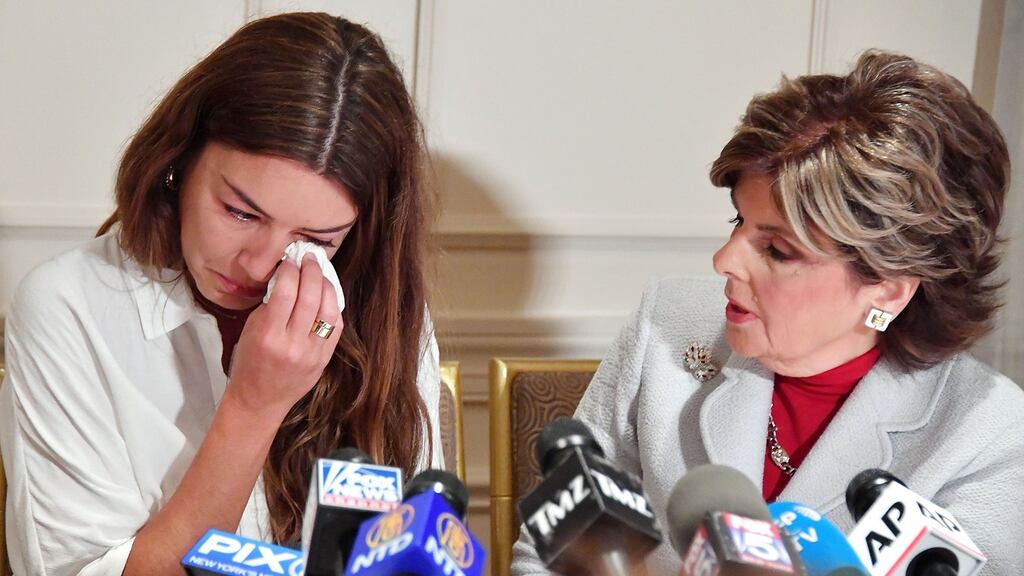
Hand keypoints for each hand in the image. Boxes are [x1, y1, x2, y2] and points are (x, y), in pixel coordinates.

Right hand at [225, 254, 342, 415]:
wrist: (259, 400)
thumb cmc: (249, 362)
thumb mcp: (251, 330)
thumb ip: (270, 305)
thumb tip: (288, 278)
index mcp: (269, 335)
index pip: (285, 293)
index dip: (291, 270)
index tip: (290, 260)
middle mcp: (293, 344)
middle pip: (310, 297)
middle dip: (312, 271)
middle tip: (310, 258)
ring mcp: (312, 353)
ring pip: (328, 310)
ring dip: (326, 285)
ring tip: (320, 272)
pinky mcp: (324, 359)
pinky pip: (335, 326)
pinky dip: (333, 306)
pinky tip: (328, 295)